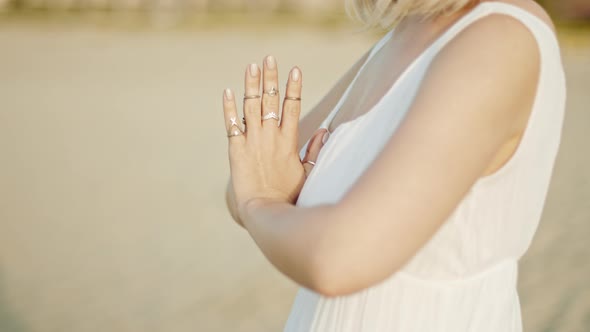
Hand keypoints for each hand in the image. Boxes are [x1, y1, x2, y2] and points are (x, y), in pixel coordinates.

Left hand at [222, 56, 327, 223]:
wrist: (265, 212)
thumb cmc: (289, 196)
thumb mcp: (307, 173)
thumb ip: (315, 150)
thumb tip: (325, 130)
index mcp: (289, 141)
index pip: (292, 107)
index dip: (293, 87)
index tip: (295, 69)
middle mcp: (270, 136)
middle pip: (271, 100)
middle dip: (271, 77)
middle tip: (269, 58)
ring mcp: (252, 141)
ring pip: (251, 107)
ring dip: (251, 85)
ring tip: (251, 66)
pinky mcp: (236, 150)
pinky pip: (231, 125)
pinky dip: (229, 108)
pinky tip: (227, 92)